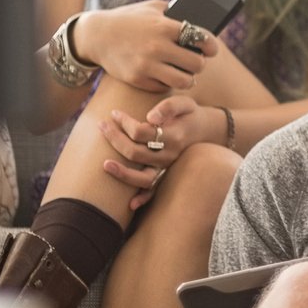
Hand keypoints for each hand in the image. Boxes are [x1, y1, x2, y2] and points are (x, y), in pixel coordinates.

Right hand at [75, 0, 217, 95]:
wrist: (97, 35)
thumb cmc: (129, 19)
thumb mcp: (152, 7)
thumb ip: (175, 13)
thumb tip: (200, 21)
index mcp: (164, 26)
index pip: (201, 39)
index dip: (211, 45)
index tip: (211, 48)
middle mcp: (157, 47)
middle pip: (197, 64)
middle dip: (199, 62)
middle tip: (195, 60)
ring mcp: (147, 65)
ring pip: (185, 81)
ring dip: (188, 77)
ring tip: (184, 72)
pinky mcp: (138, 79)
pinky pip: (165, 87)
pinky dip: (168, 83)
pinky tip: (165, 74)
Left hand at [98, 97, 219, 211]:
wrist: (205, 130)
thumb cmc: (189, 114)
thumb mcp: (183, 103)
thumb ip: (168, 107)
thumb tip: (151, 117)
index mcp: (173, 137)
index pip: (140, 132)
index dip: (124, 122)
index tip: (114, 113)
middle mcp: (169, 156)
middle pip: (135, 153)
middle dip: (115, 139)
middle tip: (102, 125)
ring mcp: (167, 168)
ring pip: (143, 178)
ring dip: (123, 173)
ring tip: (104, 164)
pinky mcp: (166, 174)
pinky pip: (155, 191)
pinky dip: (144, 199)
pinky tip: (130, 204)